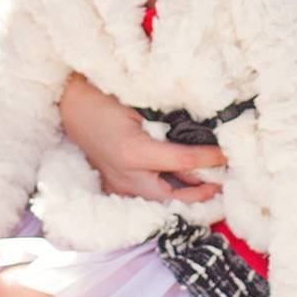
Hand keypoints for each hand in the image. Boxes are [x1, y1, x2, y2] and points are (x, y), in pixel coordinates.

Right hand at [59, 69, 223, 202]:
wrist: (70, 104)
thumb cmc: (105, 95)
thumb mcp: (140, 102)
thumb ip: (168, 120)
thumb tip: (201, 127)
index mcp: (134, 152)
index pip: (183, 161)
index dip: (209, 159)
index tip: (227, 155)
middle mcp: (126, 175)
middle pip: (172, 196)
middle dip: (200, 194)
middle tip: (222, 186)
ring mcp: (117, 184)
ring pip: (158, 200)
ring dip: (183, 197)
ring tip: (206, 188)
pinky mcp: (113, 185)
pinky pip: (143, 196)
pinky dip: (164, 194)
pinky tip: (179, 187)